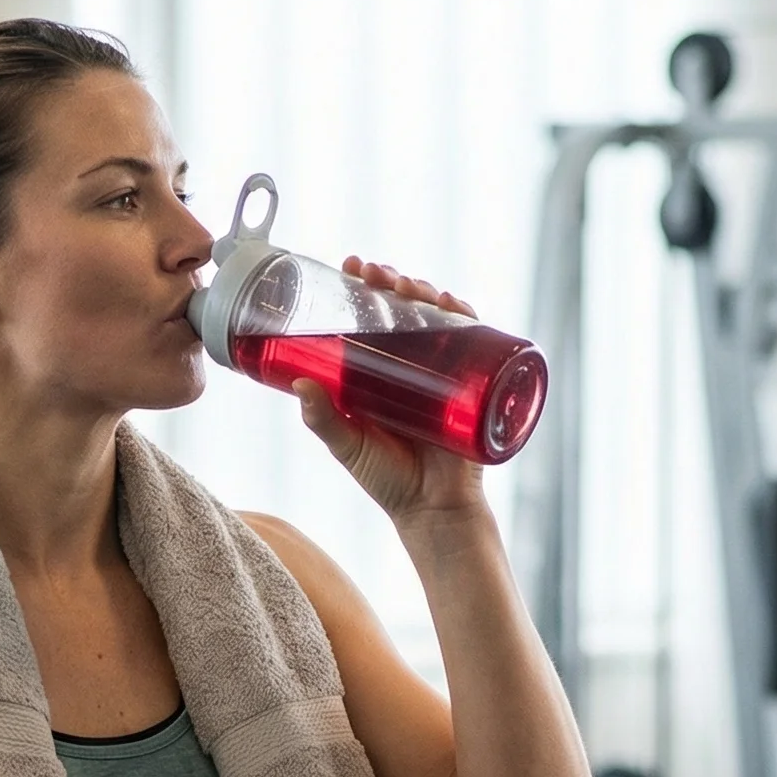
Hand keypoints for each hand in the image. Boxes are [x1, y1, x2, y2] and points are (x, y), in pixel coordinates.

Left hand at [291, 258, 487, 529]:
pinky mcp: (471, 384)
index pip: (372, 318)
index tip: (351, 266)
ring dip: (425, 292)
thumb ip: (323, 419)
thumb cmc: (388, 480)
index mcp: (379, 372)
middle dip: (392, 282)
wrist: (433, 510)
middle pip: (405, 310)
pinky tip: (453, 303)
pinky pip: (475, 342)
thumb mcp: (349, 446)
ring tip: (406, 284)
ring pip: (437, 318)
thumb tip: (301, 383)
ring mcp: (443, 371)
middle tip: (374, 272)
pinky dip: (467, 317)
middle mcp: (412, 365)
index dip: (364, 288)